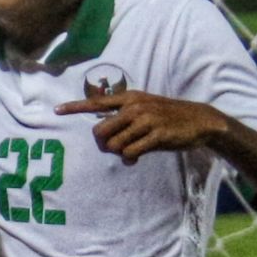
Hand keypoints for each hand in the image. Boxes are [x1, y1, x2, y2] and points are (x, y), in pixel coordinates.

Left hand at [55, 90, 228, 162]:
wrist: (199, 120)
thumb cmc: (168, 117)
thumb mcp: (145, 108)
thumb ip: (124, 117)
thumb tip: (105, 135)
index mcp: (130, 98)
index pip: (97, 102)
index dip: (75, 107)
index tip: (57, 110)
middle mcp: (135, 107)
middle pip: (101, 131)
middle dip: (103, 145)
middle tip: (116, 148)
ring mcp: (146, 120)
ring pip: (115, 145)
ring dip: (119, 153)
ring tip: (131, 152)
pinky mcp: (156, 135)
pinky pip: (130, 153)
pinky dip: (130, 158)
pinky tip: (137, 158)